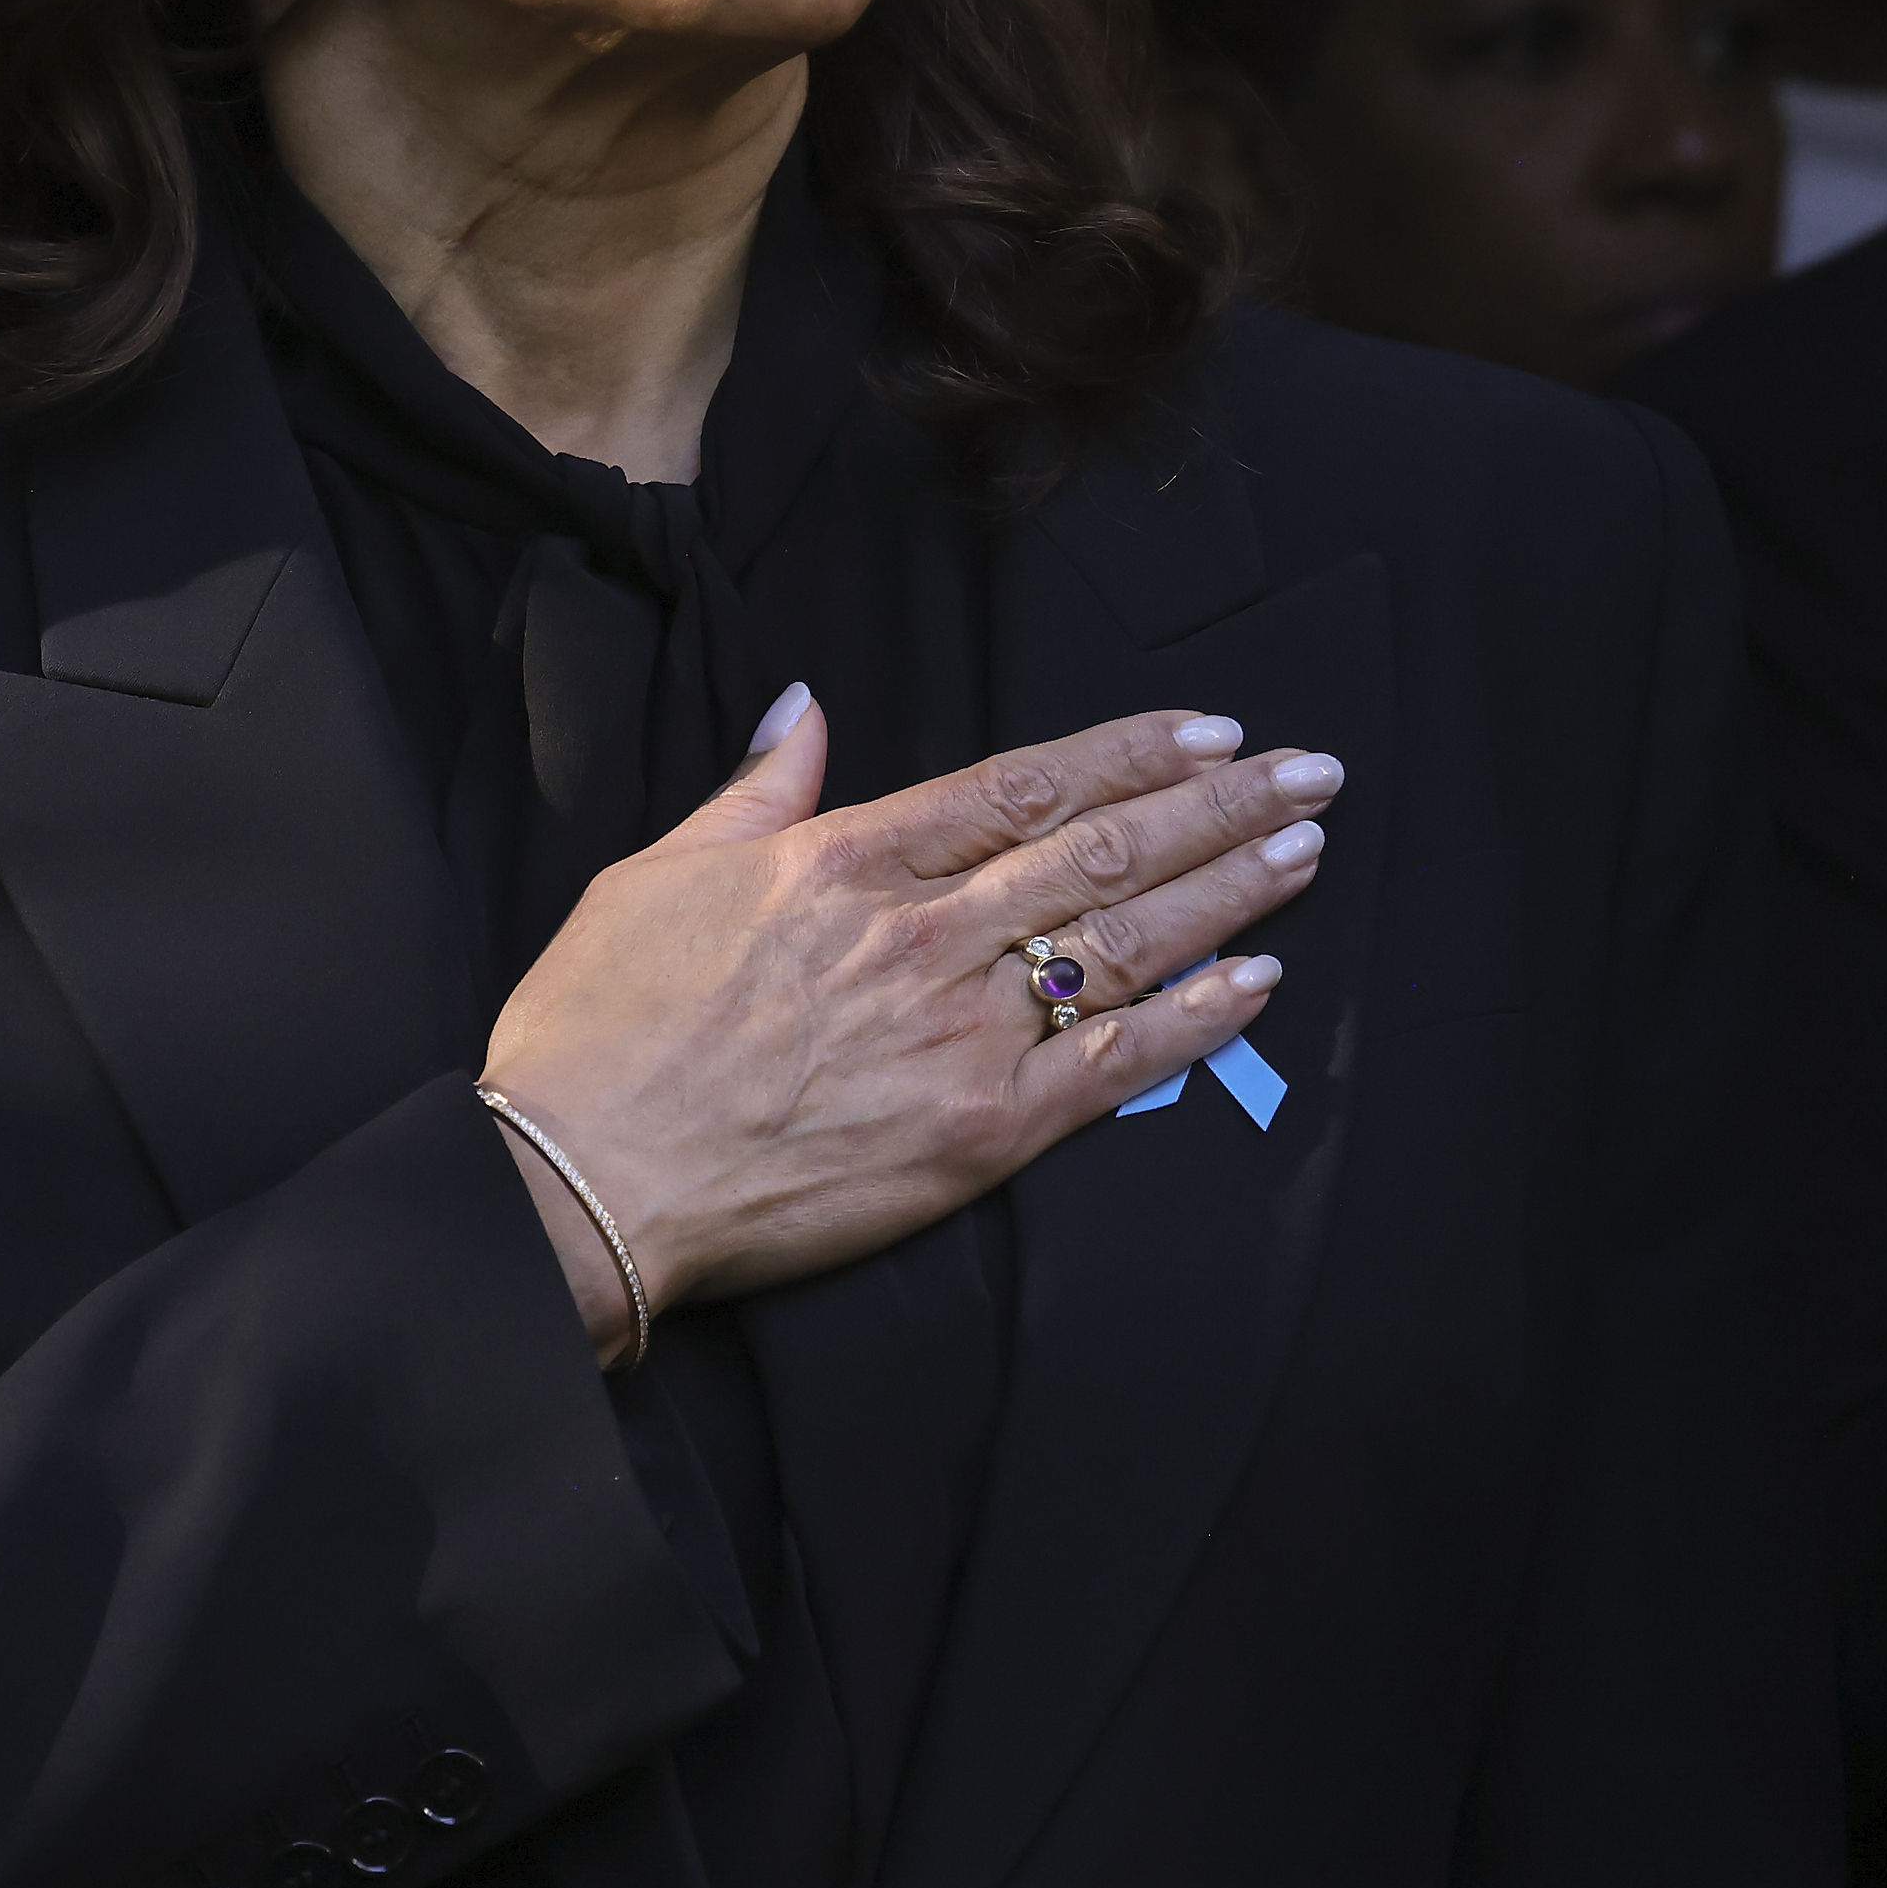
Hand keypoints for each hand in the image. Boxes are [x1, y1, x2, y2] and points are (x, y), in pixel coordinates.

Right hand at [479, 700, 1331, 1357]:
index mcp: (851, 859)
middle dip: (1220, 804)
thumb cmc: (596, 1031)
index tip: (1210, 728)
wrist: (577, 1180)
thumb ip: (757, 790)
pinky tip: (1256, 980)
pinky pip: (1112, 1064)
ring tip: (1304, 847)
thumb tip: (808, 707)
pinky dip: (1193, 1019)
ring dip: (1228, 889)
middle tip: (1309, 770)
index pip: (1026, 784)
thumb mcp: (657, 873)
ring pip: (1123, 940)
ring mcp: (959, 1031)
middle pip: (1103, 849)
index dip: (1131, 752)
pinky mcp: (978, 1132)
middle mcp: (923, 932)